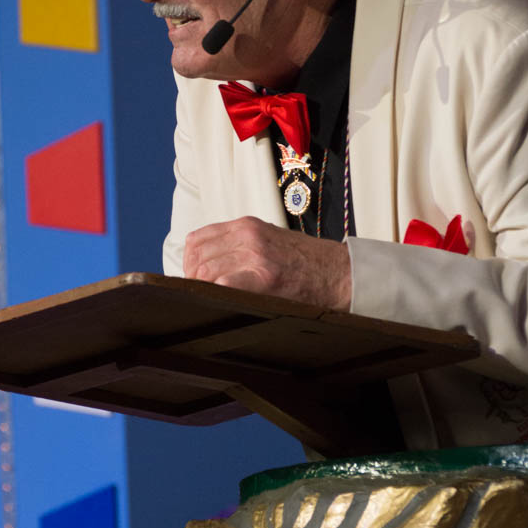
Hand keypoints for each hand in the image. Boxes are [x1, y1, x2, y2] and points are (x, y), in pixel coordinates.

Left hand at [183, 216, 351, 310]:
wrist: (339, 273)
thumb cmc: (306, 262)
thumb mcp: (269, 240)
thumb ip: (239, 245)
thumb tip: (206, 263)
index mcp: (247, 225)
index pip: (197, 239)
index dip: (188, 262)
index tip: (193, 277)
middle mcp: (248, 236)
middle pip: (197, 258)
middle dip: (193, 279)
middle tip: (201, 294)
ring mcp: (256, 256)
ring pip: (206, 272)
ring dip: (203, 289)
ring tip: (213, 300)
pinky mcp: (265, 278)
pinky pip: (225, 285)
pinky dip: (216, 294)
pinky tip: (222, 302)